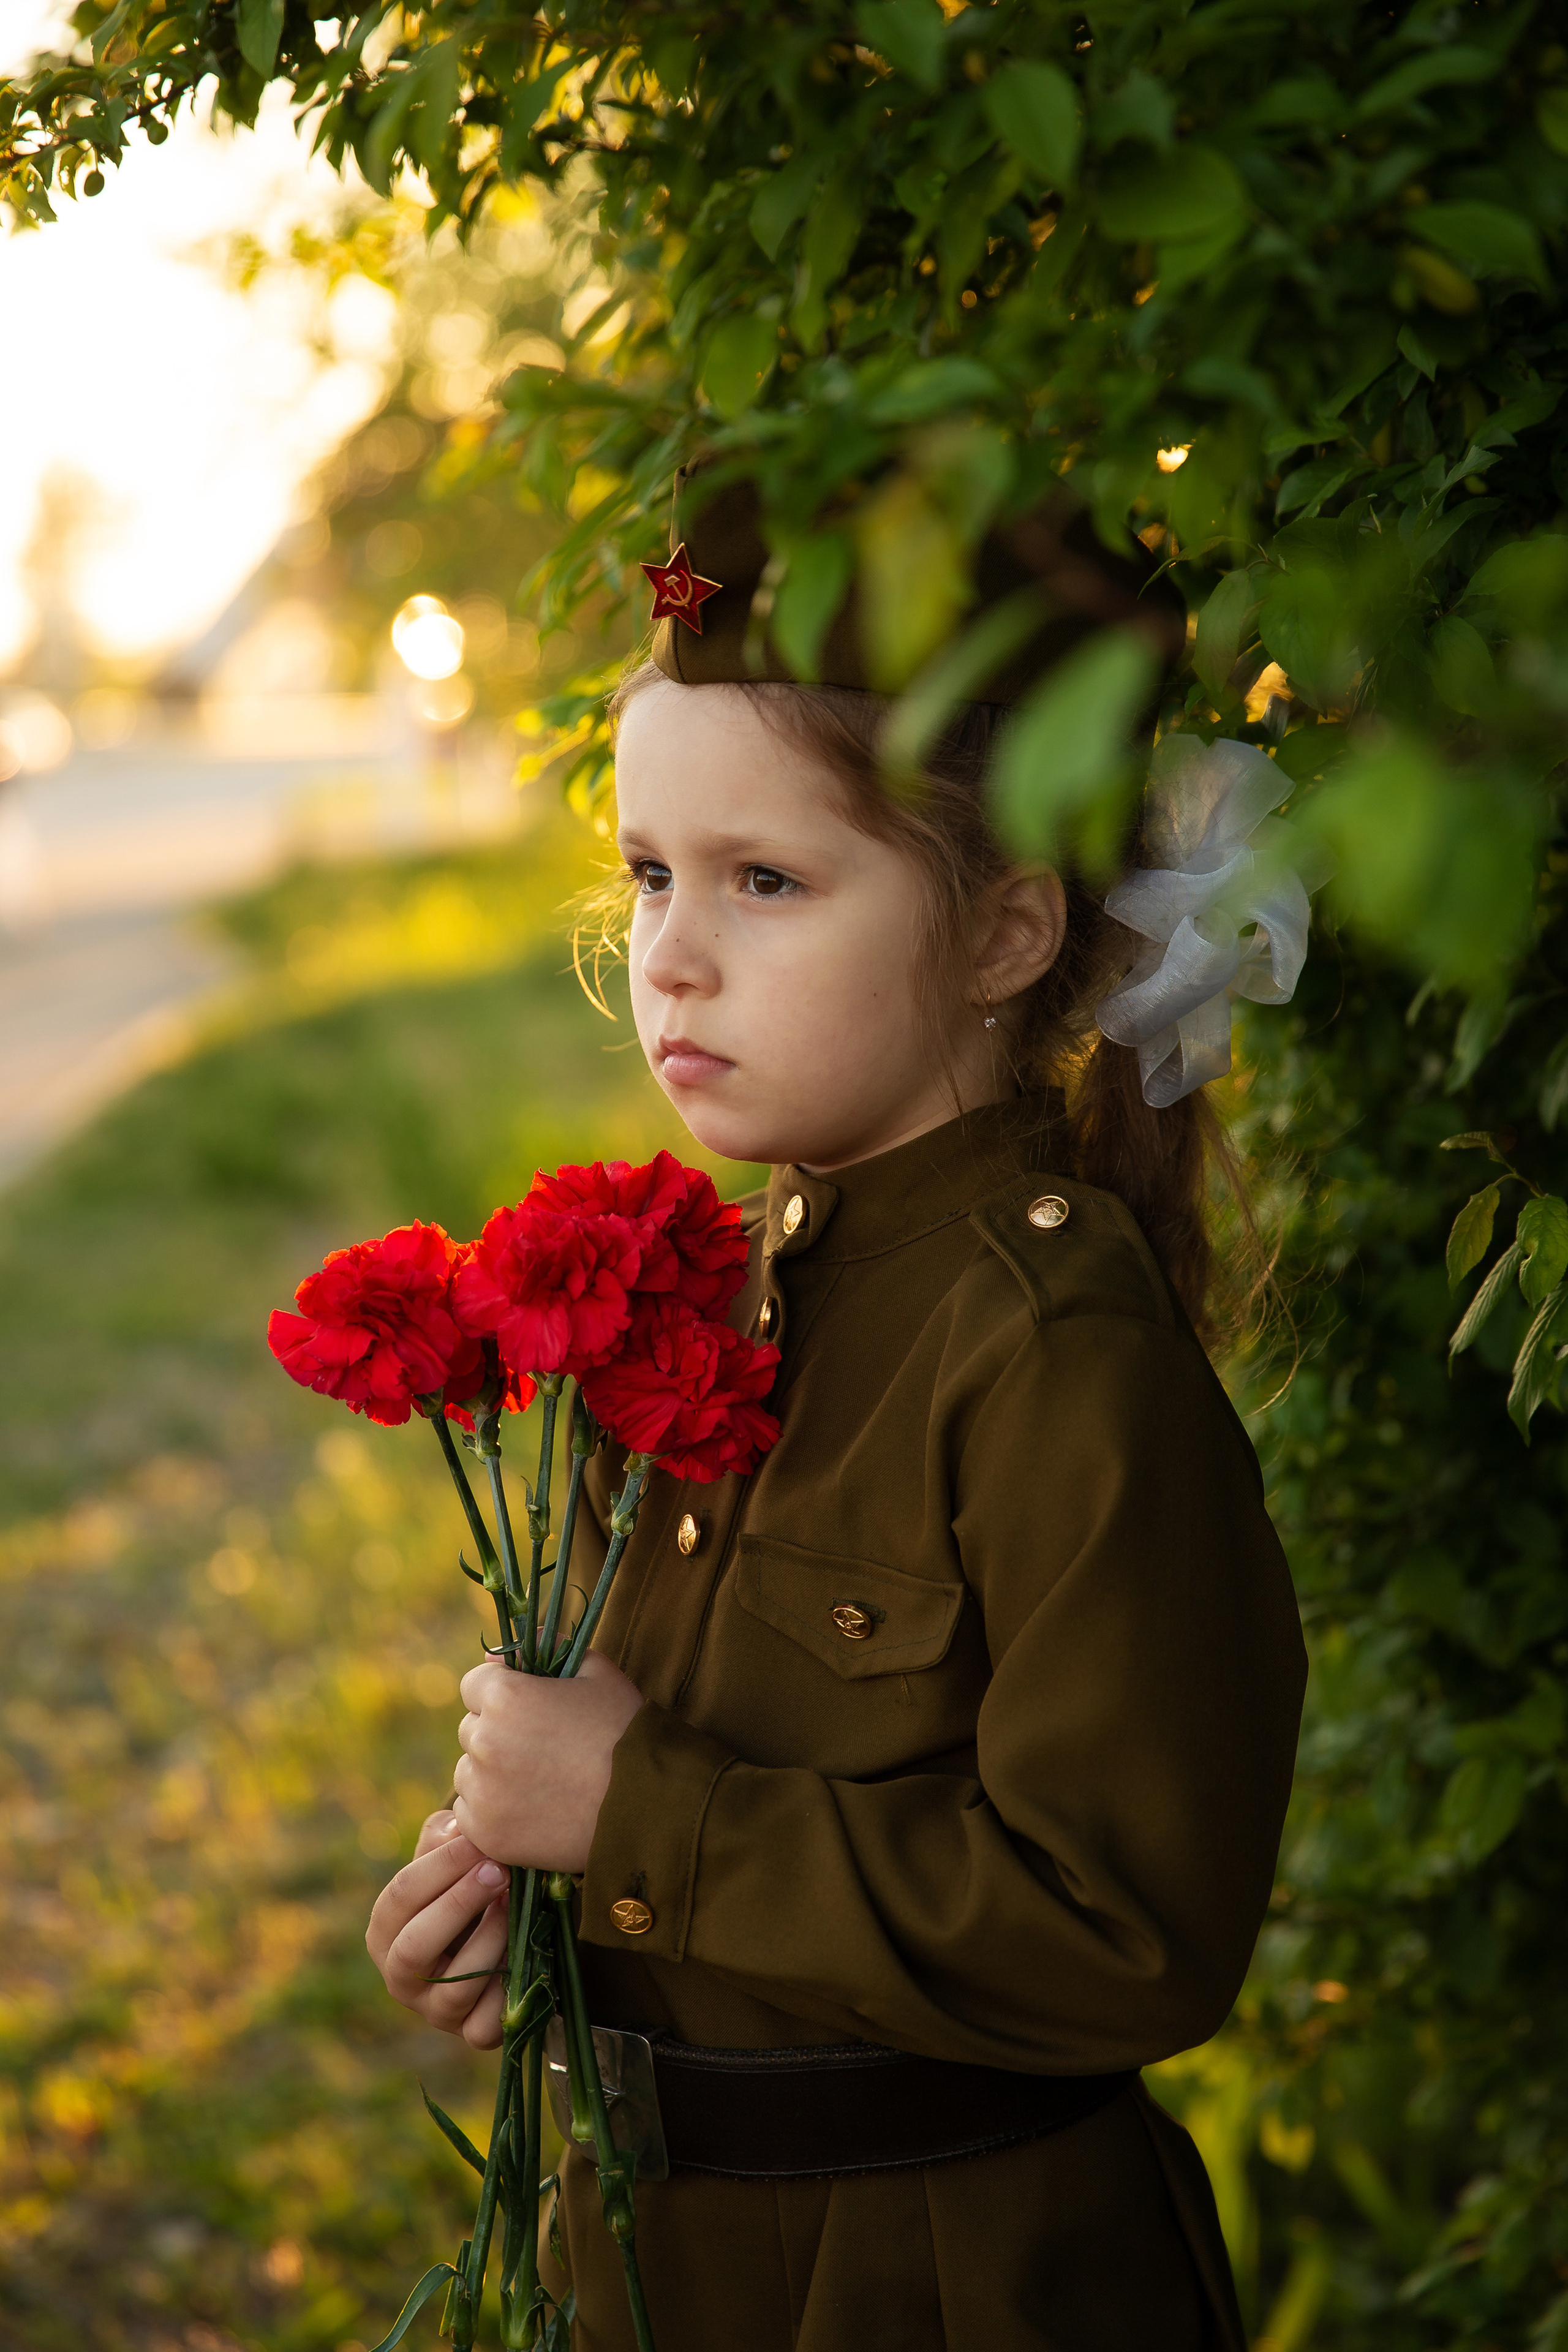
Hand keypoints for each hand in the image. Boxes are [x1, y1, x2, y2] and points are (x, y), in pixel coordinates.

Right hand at [366, 1809, 510, 2048]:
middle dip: (459, 1904)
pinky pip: (485, 2026)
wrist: (495, 1941)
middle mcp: (400, 1978)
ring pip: (455, 1987)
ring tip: (514, 1907)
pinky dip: (507, 1992)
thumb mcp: (446, 1864)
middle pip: (415, 1947)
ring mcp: (434, 2011)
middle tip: (499, 1871)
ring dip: (490, 1942)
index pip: (400, 1897)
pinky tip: (524, 1955)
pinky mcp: (471, 2033)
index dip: (440, 1866)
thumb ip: (442, 1840)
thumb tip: (454, 1828)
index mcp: (384, 1932)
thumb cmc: (464, 1892)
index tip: (478, 1842)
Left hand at [453, 1651, 644, 1873]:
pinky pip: (471, 1813)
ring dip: (492, 1773)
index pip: (474, 1684)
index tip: (529, 1709)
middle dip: (498, 1732)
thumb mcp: (595, 1671)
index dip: (502, 1692)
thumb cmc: (624, 1730)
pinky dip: (493, 1811)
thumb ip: (546, 1647)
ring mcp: (484, 1792)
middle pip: (471, 1729)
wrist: (649, 1804)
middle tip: (542, 1748)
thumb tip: (495, 1653)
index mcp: (505, 1697)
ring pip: (469, 1772)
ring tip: (540, 1781)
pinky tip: (531, 1808)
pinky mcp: (488, 1833)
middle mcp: (484, 1742)